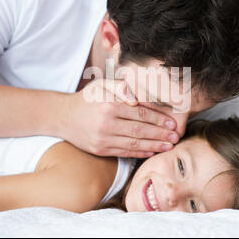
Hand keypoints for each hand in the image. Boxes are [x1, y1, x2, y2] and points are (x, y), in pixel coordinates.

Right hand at [63, 78, 178, 157]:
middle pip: (140, 130)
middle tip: (176, 136)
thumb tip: (137, 99)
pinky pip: (124, 152)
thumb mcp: (102, 85)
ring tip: (169, 145)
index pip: (140, 114)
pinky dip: (140, 153)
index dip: (159, 119)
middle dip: (161, 134)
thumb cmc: (87, 98)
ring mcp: (102, 139)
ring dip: (154, 145)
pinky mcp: (100, 150)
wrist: (63, 117)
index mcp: (109, 105)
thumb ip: (122, 87)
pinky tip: (152, 151)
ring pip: (134, 144)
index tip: (172, 123)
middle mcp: (106, 123)